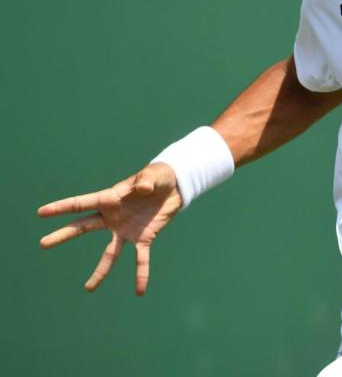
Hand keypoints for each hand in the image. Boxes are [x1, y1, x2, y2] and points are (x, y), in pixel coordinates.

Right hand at [38, 164, 181, 294]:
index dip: (61, 207)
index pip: (81, 203)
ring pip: (110, 254)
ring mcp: (126, 230)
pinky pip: (141, 259)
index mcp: (110, 198)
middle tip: (43, 244)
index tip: (41, 212)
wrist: (173, 189)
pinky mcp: (143, 238)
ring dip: (100, 272)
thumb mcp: (153, 175)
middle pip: (83, 227)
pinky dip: (141, 274)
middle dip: (63, 234)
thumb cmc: (157, 178)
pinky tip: (140, 291)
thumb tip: (143, 188)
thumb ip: (146, 181)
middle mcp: (113, 217)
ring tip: (89, 289)